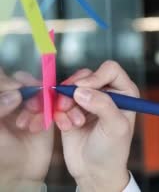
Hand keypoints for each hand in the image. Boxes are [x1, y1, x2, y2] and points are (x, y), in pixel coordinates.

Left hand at [0, 68, 53, 190]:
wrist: (20, 175)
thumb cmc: (1, 154)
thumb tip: (16, 93)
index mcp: (0, 103)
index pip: (4, 80)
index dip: (11, 81)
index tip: (18, 88)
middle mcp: (14, 101)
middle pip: (23, 83)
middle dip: (30, 92)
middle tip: (30, 107)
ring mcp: (32, 107)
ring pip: (41, 92)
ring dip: (43, 104)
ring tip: (35, 124)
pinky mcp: (49, 115)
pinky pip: (56, 104)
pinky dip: (56, 111)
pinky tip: (48, 124)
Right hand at [54, 61, 138, 191]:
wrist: (94, 171)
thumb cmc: (112, 150)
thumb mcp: (114, 127)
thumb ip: (102, 105)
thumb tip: (81, 90)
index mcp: (125, 92)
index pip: (110, 70)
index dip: (95, 76)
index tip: (82, 88)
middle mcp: (107, 92)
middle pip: (86, 75)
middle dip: (74, 89)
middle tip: (68, 105)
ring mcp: (88, 100)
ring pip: (70, 88)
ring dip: (66, 103)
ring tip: (73, 122)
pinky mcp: (71, 110)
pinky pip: (58, 102)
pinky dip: (59, 113)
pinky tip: (67, 127)